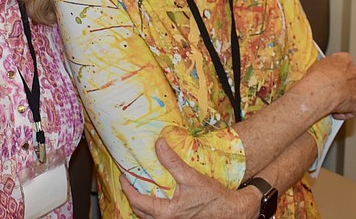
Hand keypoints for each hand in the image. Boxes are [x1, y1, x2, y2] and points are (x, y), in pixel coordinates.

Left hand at [121, 138, 257, 218]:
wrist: (232, 211)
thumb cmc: (213, 198)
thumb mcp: (191, 177)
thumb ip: (172, 161)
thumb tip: (159, 144)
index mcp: (166, 214)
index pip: (138, 202)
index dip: (127, 188)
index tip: (124, 177)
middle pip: (140, 212)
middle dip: (132, 197)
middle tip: (128, 182)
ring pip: (150, 216)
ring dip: (143, 203)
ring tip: (141, 187)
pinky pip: (160, 217)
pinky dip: (154, 207)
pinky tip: (158, 195)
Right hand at [306, 52, 355, 118]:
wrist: (321, 90)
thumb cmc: (316, 77)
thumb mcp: (315, 66)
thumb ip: (323, 68)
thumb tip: (318, 73)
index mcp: (344, 59)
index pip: (344, 62)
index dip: (337, 71)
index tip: (330, 75)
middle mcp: (354, 72)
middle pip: (351, 78)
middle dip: (343, 84)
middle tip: (331, 90)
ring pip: (354, 93)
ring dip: (346, 99)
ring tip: (332, 104)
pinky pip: (355, 110)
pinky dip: (346, 113)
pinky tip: (336, 114)